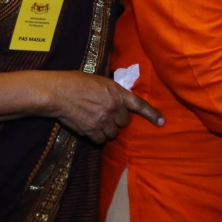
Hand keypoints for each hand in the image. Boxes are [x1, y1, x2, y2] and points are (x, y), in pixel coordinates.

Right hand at [44, 71, 163, 143]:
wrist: (60, 92)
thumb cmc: (77, 82)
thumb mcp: (100, 81)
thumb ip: (111, 91)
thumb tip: (116, 98)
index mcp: (118, 93)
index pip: (140, 105)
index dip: (152, 114)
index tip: (162, 122)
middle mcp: (114, 108)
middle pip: (124, 123)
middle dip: (117, 121)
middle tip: (106, 115)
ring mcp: (103, 121)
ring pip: (113, 134)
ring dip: (107, 130)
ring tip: (96, 122)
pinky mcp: (91, 131)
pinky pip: (100, 140)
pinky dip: (96, 137)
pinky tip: (89, 129)